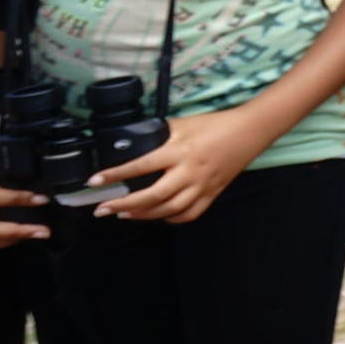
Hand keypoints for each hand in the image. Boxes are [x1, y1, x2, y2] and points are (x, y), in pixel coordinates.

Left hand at [90, 107, 273, 222]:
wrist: (249, 131)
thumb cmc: (216, 125)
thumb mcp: (183, 124)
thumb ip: (158, 135)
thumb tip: (134, 144)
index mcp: (179, 151)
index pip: (140, 166)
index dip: (114, 175)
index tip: (95, 181)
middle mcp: (189, 172)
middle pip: (151, 196)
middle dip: (123, 205)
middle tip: (103, 209)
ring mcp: (201, 186)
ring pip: (168, 210)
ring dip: (142, 215)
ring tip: (124, 214)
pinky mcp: (212, 194)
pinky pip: (189, 214)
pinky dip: (171, 219)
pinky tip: (158, 215)